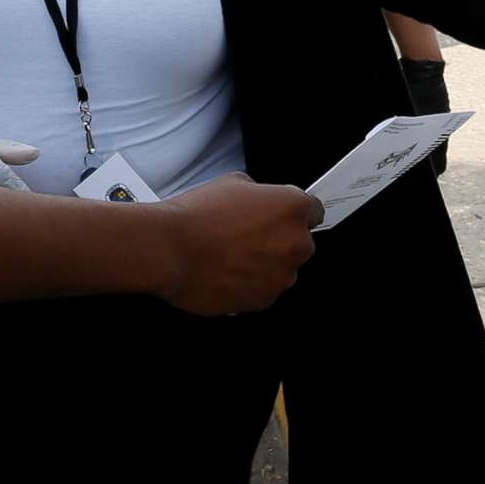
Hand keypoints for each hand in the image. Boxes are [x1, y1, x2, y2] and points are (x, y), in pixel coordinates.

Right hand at [157, 174, 320, 315]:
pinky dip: (250, 283)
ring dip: (264, 264)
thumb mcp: (234, 183)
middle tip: (247, 234)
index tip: (281, 216)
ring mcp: (281, 276)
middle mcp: (294, 243)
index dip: (293, 213)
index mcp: (292, 208)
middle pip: (300, 242)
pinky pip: (263, 290)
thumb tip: (262, 203)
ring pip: (281, 269)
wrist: (170, 249)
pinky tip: (225, 271)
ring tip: (231, 254)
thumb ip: (260, 195)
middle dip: (279, 239)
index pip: (314, 210)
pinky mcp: (263, 300)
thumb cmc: (197, 215)